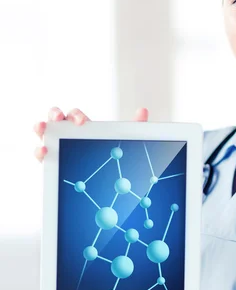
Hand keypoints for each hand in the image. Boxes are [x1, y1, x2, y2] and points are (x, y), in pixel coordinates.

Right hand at [33, 106, 149, 161]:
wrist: (107, 179)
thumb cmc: (111, 154)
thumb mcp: (123, 142)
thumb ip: (134, 127)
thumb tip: (143, 111)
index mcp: (84, 127)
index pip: (76, 116)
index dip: (75, 115)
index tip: (81, 122)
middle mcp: (68, 134)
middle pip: (56, 118)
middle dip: (54, 114)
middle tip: (58, 118)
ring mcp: (58, 146)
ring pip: (45, 133)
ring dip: (41, 128)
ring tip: (42, 128)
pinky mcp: (53, 161)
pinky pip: (42, 154)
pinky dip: (39, 151)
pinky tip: (43, 152)